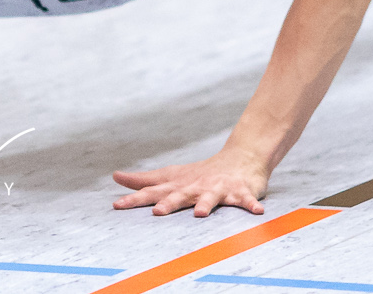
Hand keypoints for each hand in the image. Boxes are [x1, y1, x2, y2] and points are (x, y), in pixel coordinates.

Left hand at [112, 148, 268, 216]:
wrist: (239, 159)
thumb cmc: (199, 174)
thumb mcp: (170, 176)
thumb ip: (144, 181)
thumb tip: (116, 176)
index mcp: (178, 185)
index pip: (153, 192)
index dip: (135, 199)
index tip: (117, 205)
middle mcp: (196, 186)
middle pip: (179, 195)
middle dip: (169, 203)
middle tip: (157, 212)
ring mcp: (218, 188)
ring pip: (210, 197)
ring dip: (205, 203)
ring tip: (200, 212)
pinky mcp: (240, 191)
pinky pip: (246, 199)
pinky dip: (250, 204)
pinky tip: (256, 212)